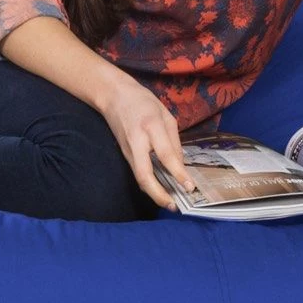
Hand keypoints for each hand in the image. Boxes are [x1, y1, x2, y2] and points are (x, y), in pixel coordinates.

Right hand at [98, 78, 195, 210]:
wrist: (113, 96)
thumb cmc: (143, 102)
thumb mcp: (166, 115)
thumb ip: (174, 141)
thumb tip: (181, 165)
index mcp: (151, 126)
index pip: (165, 154)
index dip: (178, 173)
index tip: (190, 187)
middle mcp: (137, 142)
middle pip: (144, 175)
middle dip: (159, 194)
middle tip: (174, 206)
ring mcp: (128, 150)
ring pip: (139, 178)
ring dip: (154, 193)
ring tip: (171, 203)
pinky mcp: (125, 155)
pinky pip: (138, 173)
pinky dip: (150, 184)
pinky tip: (161, 190)